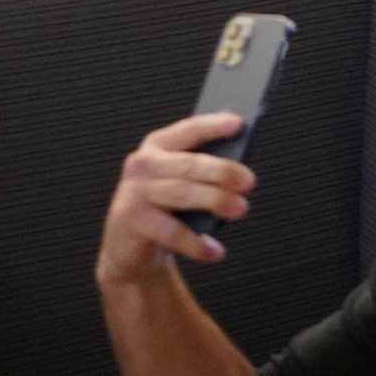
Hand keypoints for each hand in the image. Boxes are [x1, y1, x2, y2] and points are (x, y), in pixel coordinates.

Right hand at [94, 112, 255, 286]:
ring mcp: (134, 192)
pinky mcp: (131, 222)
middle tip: (249, 182)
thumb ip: (201, 171)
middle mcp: (143, 164)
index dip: (213, 125)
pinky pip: (172, 232)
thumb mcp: (178, 182)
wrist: (127, 249)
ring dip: (215, 200)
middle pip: (188, 164)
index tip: (239, 124)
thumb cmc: (162, 209)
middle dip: (223, 171)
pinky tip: (215, 251)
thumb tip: (240, 170)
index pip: (189, 130)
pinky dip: (197, 244)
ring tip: (240, 208)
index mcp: (157, 146)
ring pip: (182, 193)